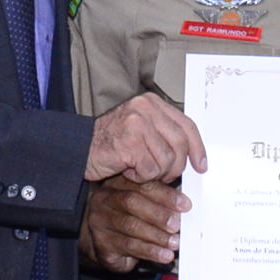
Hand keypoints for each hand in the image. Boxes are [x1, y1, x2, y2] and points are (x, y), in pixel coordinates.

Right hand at [80, 177, 185, 272]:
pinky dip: (151, 251)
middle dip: (159, 214)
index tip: (185, 205)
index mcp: (118, 184)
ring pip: (131, 226)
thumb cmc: (130, 219)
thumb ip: (160, 201)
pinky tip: (164, 255)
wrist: (104, 243)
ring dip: (157, 236)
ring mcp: (100, 222)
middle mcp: (105, 200)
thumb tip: (185, 207)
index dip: (165, 195)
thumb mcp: (143, 205)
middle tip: (177, 225)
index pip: (142, 185)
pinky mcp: (102, 244)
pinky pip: (129, 246)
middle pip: (132, 202)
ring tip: (174, 243)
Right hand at [86, 95, 205, 181]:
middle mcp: (145, 108)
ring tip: (138, 168)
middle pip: (180, 144)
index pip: (186, 124)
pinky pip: (151, 169)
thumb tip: (194, 154)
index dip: (197, 147)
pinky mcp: (129, 142)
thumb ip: (165, 134)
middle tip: (165, 175)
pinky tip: (128, 170)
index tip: (201, 165)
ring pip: (167, 159)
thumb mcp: (141, 130)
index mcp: (151, 102)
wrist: (78, 149)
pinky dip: (141, 176)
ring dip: (155, 172)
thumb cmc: (111, 142)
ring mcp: (137, 123)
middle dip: (176, 166)